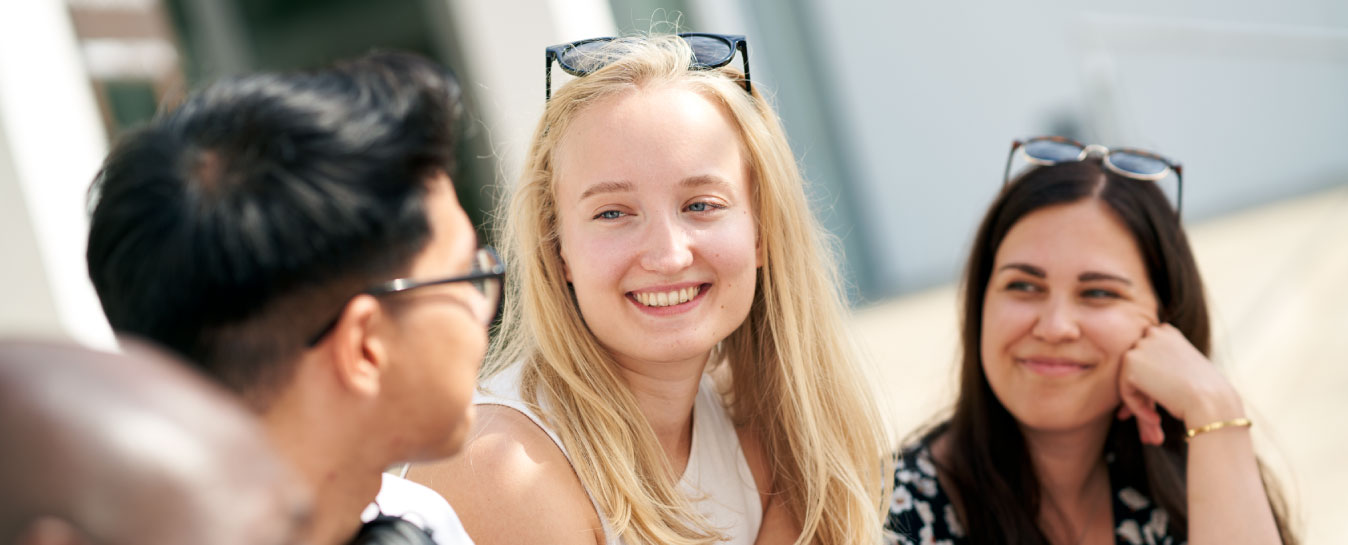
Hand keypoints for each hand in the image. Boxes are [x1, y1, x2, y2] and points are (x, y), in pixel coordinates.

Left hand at [1116, 324, 1243, 444]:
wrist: (1212, 401)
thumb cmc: (1206, 392)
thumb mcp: (1184, 371)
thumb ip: (1161, 367)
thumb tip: (1139, 378)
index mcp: (1167, 332)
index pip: (1147, 358)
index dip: (1150, 383)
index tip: (1160, 403)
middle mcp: (1153, 333)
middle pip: (1137, 369)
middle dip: (1142, 395)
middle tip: (1154, 420)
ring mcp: (1141, 345)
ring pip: (1129, 380)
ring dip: (1139, 404)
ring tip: (1155, 425)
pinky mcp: (1130, 361)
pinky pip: (1125, 391)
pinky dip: (1137, 408)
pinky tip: (1156, 419)